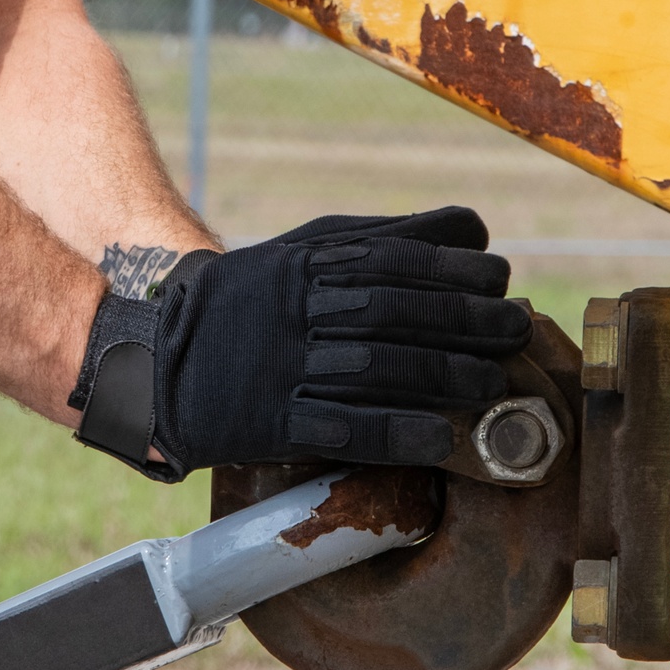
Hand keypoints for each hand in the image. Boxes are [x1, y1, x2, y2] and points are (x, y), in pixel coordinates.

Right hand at [69, 206, 531, 480]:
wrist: (156, 359)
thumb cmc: (250, 301)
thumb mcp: (301, 251)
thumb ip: (378, 239)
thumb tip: (469, 230)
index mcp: (305, 263)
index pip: (394, 257)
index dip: (455, 267)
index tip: (497, 278)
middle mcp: (293, 309)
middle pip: (394, 311)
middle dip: (465, 320)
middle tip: (514, 330)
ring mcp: (280, 366)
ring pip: (375, 368)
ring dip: (443, 376)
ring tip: (490, 384)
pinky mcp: (268, 421)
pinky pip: (339, 428)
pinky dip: (394, 433)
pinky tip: (437, 439)